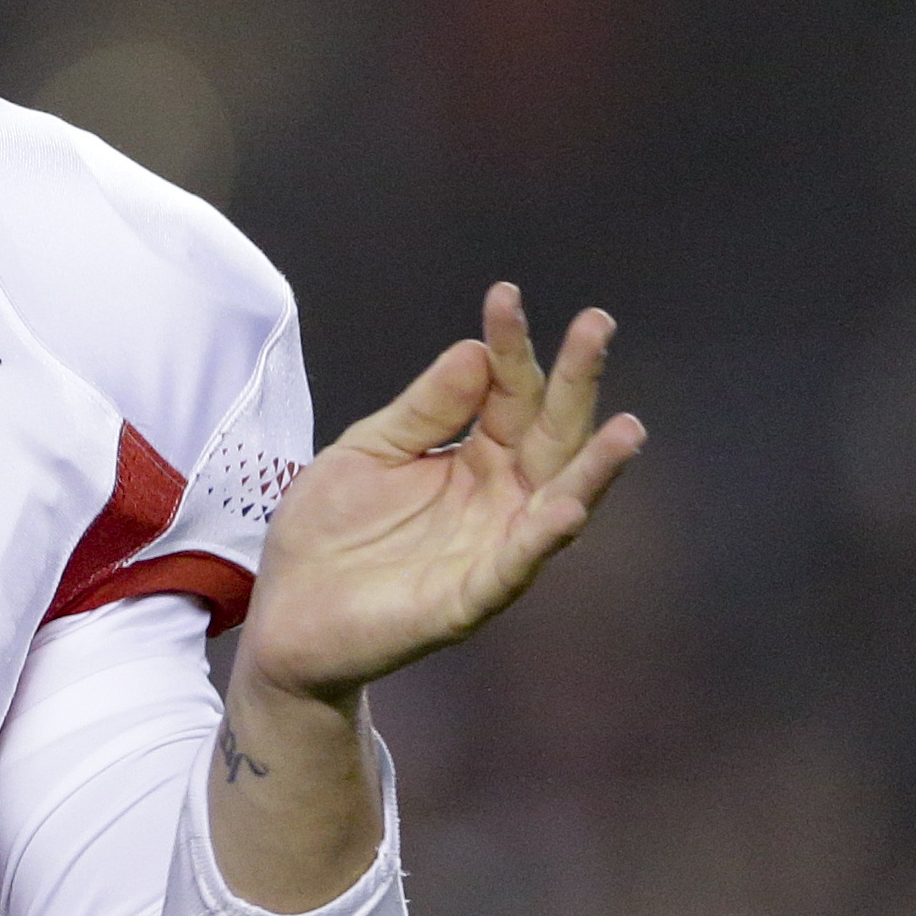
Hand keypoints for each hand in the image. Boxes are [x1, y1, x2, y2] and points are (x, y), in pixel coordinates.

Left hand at [238, 285, 643, 706]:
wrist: (287, 619)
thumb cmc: (329, 534)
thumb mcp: (368, 451)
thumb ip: (423, 409)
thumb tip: (475, 349)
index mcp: (471, 457)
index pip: (506, 393)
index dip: (510, 347)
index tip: (506, 296)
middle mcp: (496, 498)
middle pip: (548, 435)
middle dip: (574, 383)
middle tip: (598, 325)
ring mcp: (489, 548)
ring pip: (555, 501)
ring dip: (593, 468)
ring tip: (628, 428)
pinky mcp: (468, 598)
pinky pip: (514, 566)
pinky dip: (542, 539)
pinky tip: (567, 507)